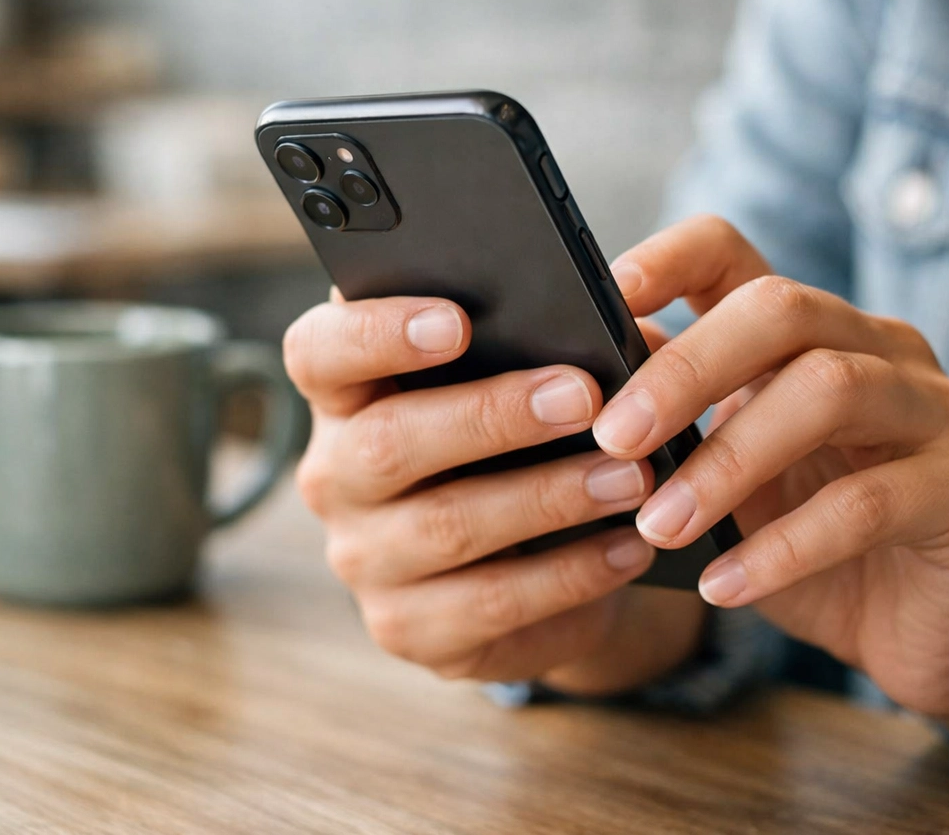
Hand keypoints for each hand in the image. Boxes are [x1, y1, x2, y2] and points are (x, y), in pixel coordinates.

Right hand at [284, 291, 705, 694]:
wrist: (529, 556)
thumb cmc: (520, 437)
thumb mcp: (520, 379)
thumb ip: (541, 342)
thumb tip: (605, 328)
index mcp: (347, 393)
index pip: (320, 351)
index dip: (376, 333)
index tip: (458, 322)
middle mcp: (335, 474)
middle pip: (387, 441)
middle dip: (492, 415)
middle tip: (582, 395)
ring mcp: (363, 557)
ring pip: (446, 526)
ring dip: (548, 497)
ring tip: (629, 476)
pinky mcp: (406, 626)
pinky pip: (489, 603)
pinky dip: (569, 573)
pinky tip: (627, 546)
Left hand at [599, 215, 948, 739]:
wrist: (914, 626)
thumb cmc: (806, 536)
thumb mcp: (728, 475)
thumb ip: (673, 423)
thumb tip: (585, 381)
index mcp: (801, 333)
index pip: (733, 254)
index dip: (669, 259)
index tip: (610, 294)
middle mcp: (872, 350)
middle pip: (780, 308)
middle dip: (686, 370)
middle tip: (615, 436)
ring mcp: (929, 410)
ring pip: (827, 389)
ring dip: (728, 461)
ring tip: (659, 524)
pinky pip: (869, 503)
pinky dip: (784, 546)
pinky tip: (724, 584)